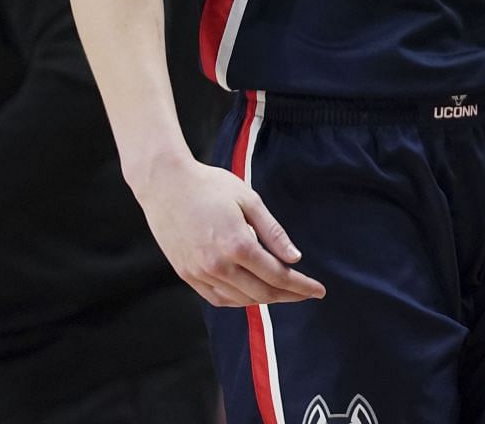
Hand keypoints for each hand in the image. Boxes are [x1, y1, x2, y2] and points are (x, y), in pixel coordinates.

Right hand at [134, 153, 325, 306]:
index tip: (319, 290)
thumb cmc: (210, 186)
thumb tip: (295, 259)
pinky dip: (239, 300)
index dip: (301, 285)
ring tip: (283, 292)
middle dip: (288, 295)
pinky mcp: (187, 274)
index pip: (277, 275)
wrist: (165, 185)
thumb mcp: (249, 200)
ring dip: (265, 299)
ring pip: (240, 299)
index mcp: (237, 244)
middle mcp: (218, 265)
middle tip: (306, 293)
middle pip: (261, 292)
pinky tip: (251, 293)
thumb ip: (273, 232)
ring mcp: (200, 273)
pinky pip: (218, 298)